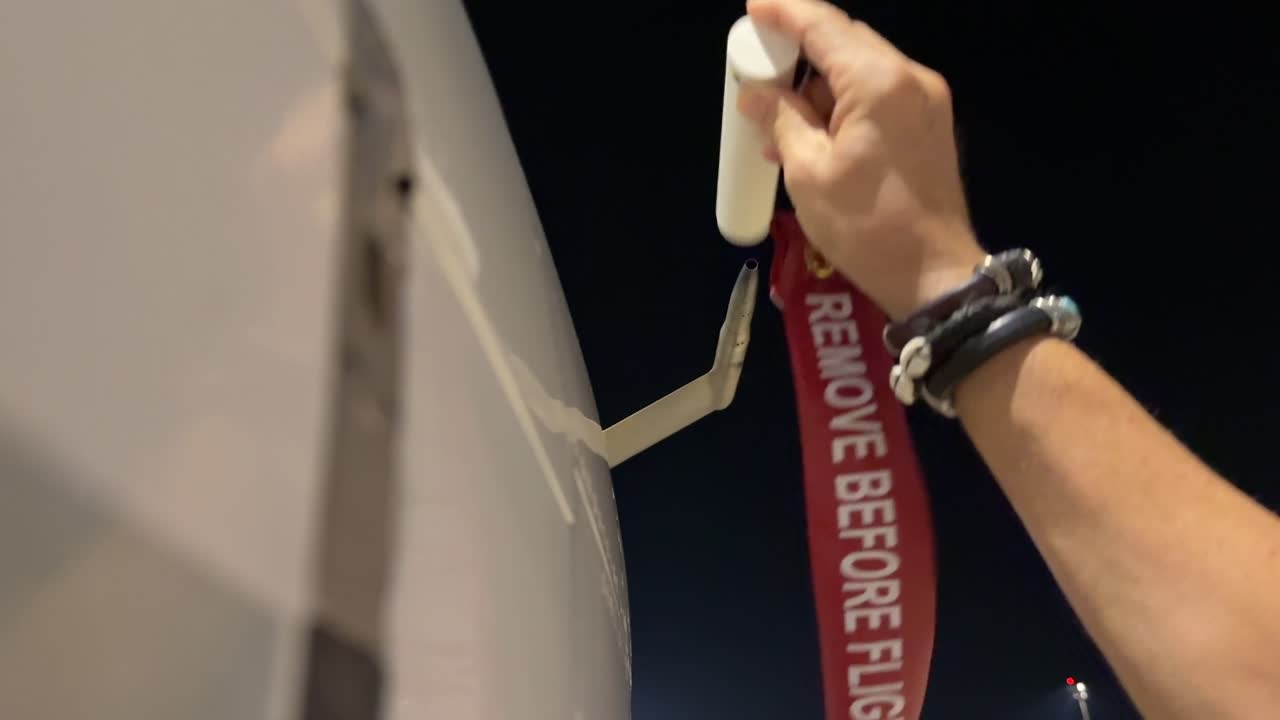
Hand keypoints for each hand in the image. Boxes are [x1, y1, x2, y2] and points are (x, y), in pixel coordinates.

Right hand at [738, 0, 984, 319]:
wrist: (935, 275)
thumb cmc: (865, 226)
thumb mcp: (808, 172)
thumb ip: (781, 120)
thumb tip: (757, 94)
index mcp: (879, 82)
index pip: (823, 25)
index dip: (784, 10)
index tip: (753, 6)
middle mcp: (910, 78)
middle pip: (845, 42)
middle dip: (799, 47)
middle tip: (758, 64)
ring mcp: (926, 101)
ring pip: (861, 69)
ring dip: (818, 84)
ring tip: (777, 115)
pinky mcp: (929, 125)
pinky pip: (878, 95)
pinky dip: (842, 104)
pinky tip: (811, 132)